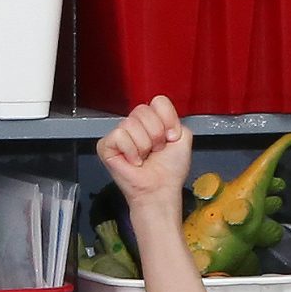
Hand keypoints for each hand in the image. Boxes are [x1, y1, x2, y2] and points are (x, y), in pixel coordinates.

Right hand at [95, 96, 192, 212]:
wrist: (161, 190)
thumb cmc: (170, 171)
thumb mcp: (183, 139)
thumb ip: (178, 121)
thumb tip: (162, 115)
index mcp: (152, 121)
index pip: (158, 102)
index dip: (168, 120)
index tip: (170, 138)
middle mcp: (135, 125)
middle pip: (143, 110)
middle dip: (156, 134)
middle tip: (155, 151)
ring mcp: (120, 134)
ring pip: (131, 123)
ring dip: (144, 145)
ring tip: (144, 157)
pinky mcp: (106, 145)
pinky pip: (119, 135)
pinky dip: (131, 151)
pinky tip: (133, 161)